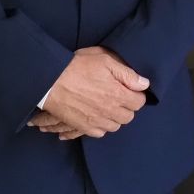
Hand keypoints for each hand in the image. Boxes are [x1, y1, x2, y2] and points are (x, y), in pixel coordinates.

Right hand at [33, 46, 149, 138]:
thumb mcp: (105, 60)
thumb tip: (143, 84)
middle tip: (117, 95)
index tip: (129, 88)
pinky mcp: (84, 127)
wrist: (50, 81)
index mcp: (118, 94)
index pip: (139, 102)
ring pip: (115, 126)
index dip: (136, 94)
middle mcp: (110, 111)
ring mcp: (97, 121)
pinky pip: (100, 133)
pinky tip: (96, 114)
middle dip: (127, 106)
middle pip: (129, 116)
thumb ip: (127, 74)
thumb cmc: (77, 67)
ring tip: (106, 105)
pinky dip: (101, 125)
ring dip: (114, 117)